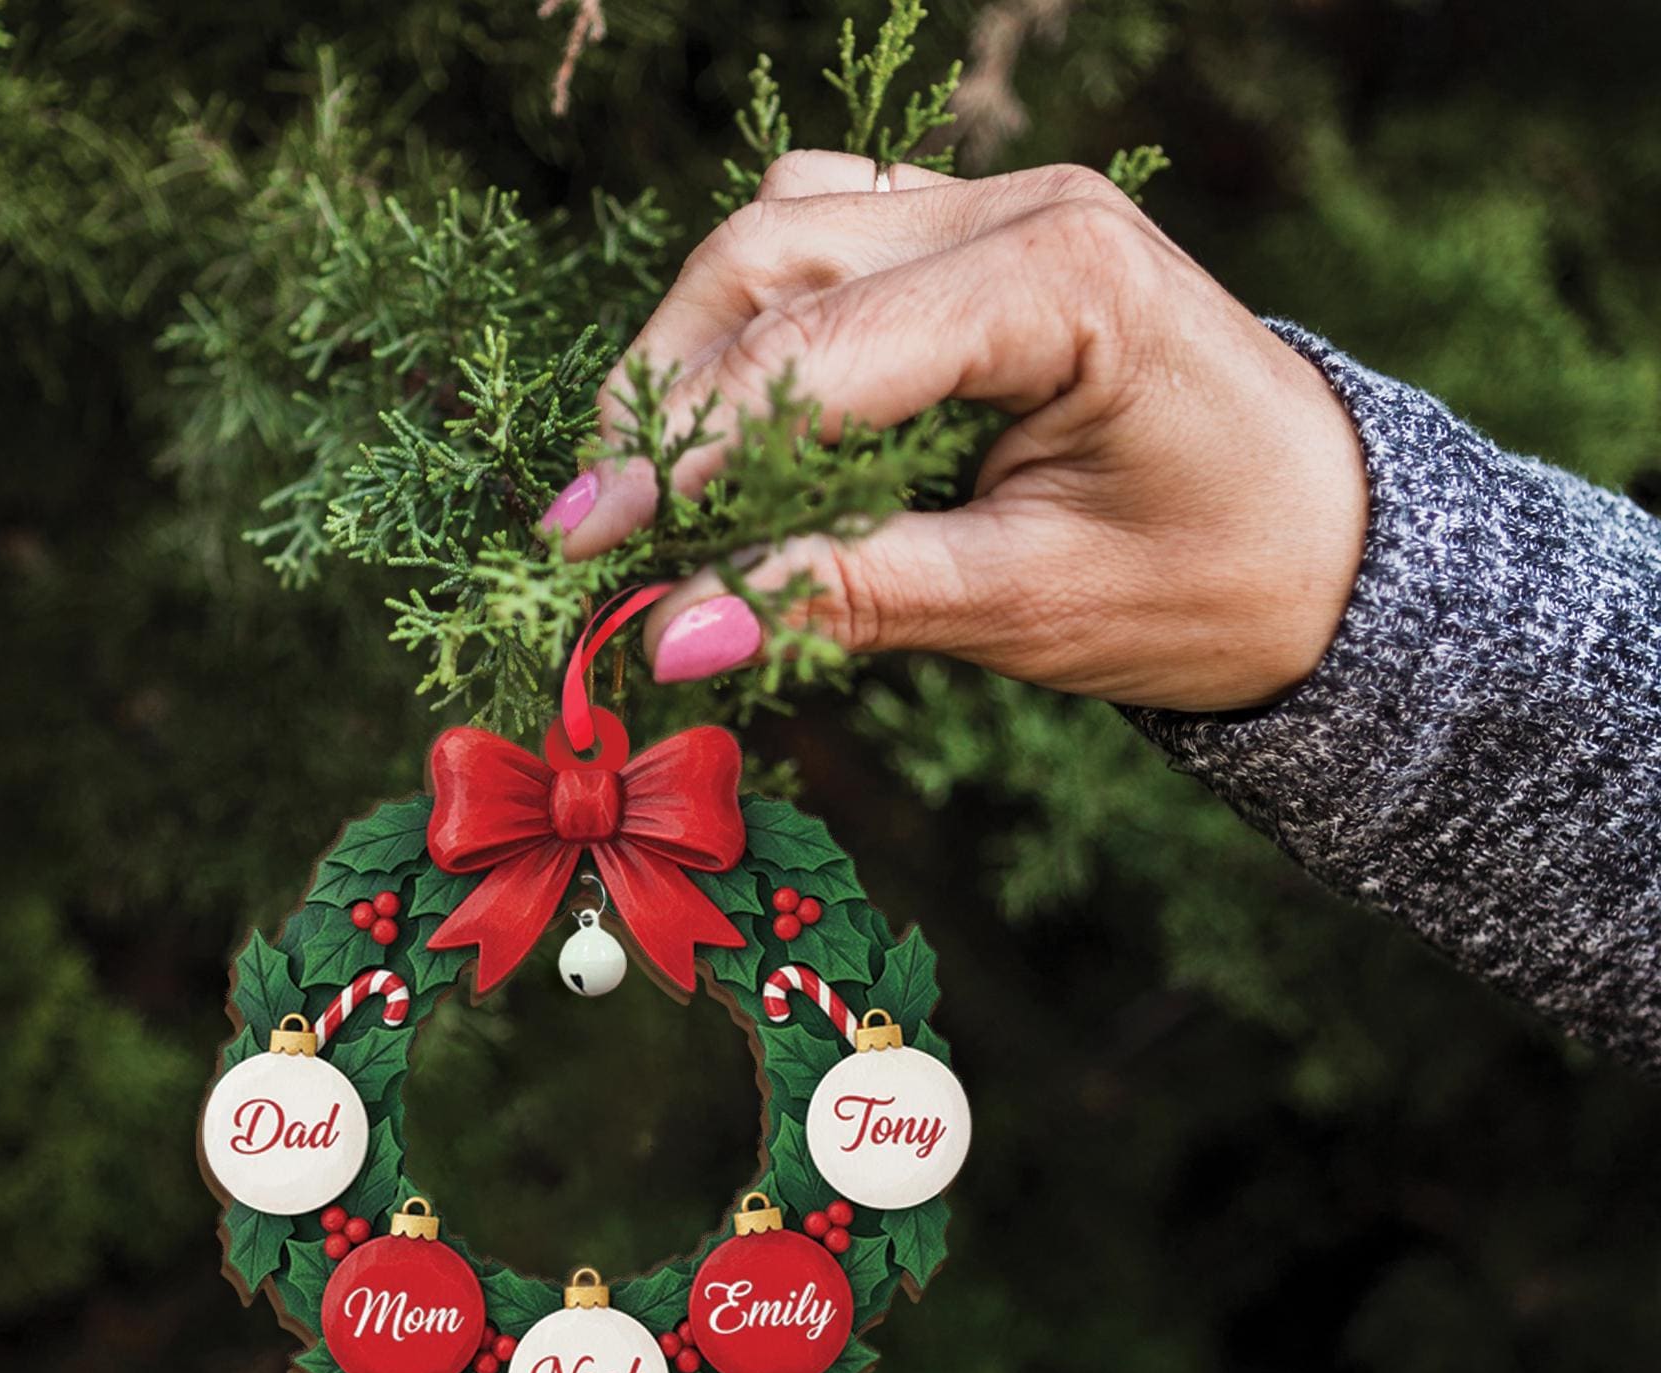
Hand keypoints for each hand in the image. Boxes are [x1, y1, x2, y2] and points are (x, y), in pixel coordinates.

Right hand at [540, 152, 1367, 712]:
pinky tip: (736, 412)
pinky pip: (823, 236)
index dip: (682, 450)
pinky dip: (755, 321)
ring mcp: (997, 203)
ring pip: (780, 231)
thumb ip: (841, 599)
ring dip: (693, 348)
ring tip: (650, 481)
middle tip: (596, 524)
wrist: (1322, 545)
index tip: (586, 544)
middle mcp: (1023, 204)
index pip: (815, 347)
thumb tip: (672, 634)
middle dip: (663, 392)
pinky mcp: (975, 237)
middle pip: (770, 255)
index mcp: (1060, 280)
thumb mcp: (1022, 606)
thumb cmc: (1205, 584)